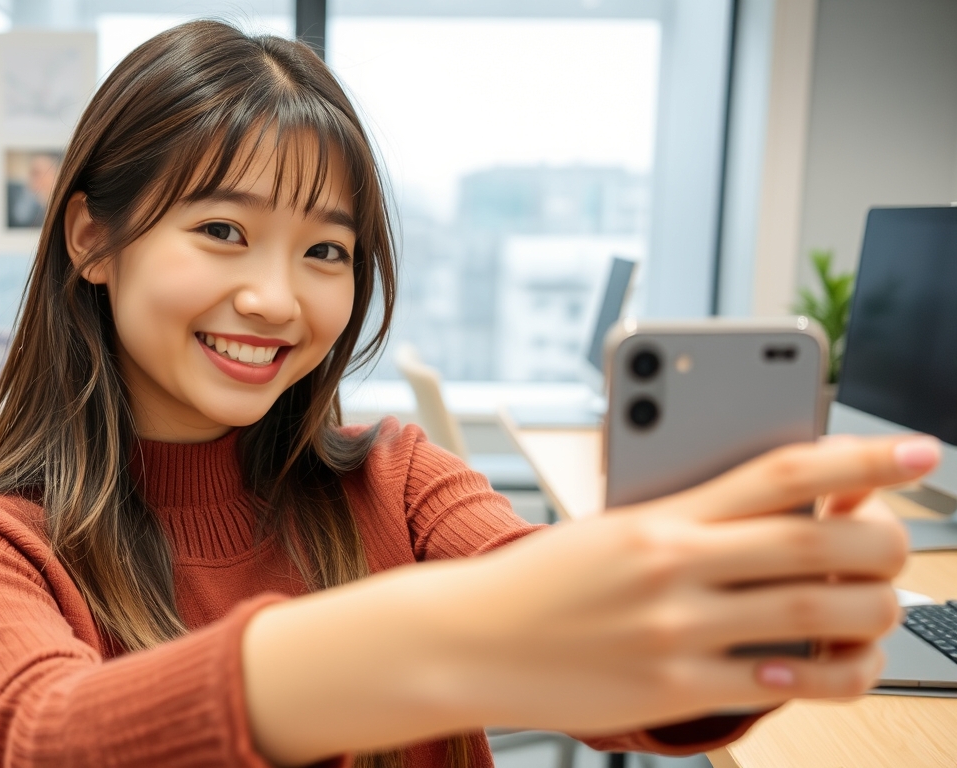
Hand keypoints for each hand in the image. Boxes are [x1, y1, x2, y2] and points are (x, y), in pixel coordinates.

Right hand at [435, 434, 934, 735]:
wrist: (468, 641)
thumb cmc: (541, 582)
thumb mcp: (612, 529)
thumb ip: (694, 518)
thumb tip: (790, 512)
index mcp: (659, 514)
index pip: (783, 472)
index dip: (863, 460)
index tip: (919, 455)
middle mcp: (673, 566)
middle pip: (818, 543)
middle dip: (885, 543)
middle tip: (901, 543)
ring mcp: (675, 630)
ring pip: (816, 615)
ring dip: (874, 611)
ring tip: (881, 606)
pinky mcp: (672, 688)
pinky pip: (780, 685)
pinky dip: (827, 675)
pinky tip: (833, 665)